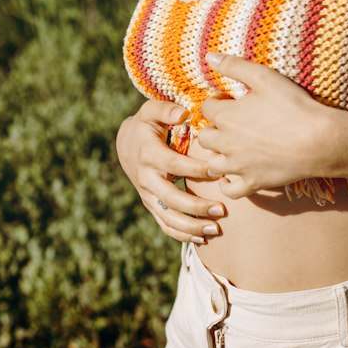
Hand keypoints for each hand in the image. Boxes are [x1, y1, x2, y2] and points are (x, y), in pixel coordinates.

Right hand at [115, 99, 227, 243]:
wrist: (126, 145)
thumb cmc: (146, 125)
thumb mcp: (151, 111)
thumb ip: (165, 109)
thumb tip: (183, 114)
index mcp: (148, 154)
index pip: (174, 165)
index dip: (195, 169)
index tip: (217, 170)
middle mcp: (146, 178)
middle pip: (171, 198)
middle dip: (196, 207)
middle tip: (222, 209)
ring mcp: (148, 195)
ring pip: (168, 217)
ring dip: (191, 226)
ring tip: (216, 228)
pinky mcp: (151, 205)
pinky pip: (165, 224)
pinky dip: (182, 234)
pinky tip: (202, 238)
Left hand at [199, 51, 336, 198]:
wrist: (319, 140)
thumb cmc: (292, 106)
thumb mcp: (263, 77)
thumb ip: (234, 66)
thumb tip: (209, 56)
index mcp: (226, 117)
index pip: (206, 109)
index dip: (216, 102)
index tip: (229, 100)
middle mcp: (225, 143)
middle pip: (205, 137)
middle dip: (214, 129)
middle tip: (231, 123)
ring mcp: (238, 166)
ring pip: (212, 163)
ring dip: (218, 154)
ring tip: (232, 146)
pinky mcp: (252, 182)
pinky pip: (229, 188)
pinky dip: (227, 183)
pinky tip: (235, 173)